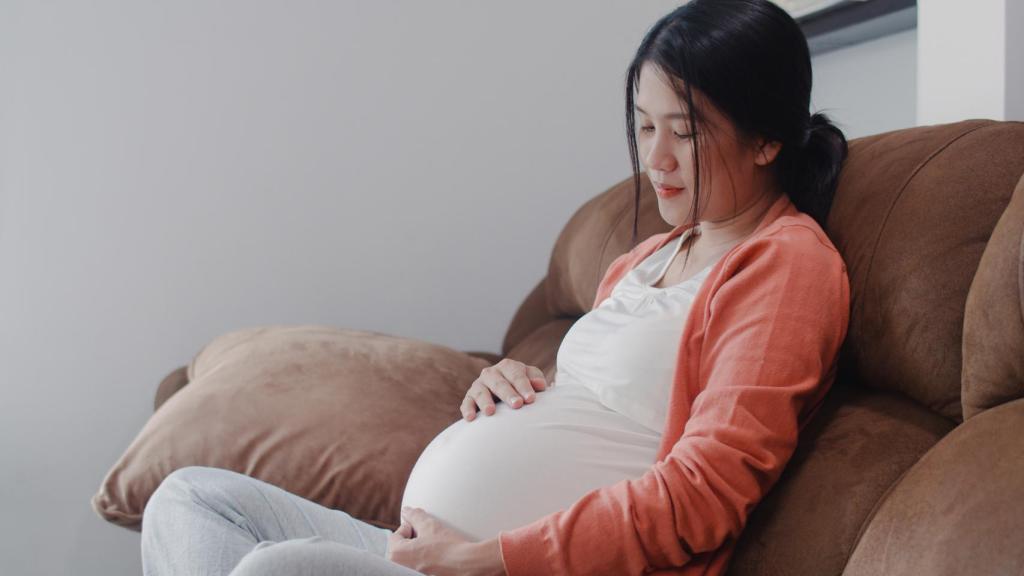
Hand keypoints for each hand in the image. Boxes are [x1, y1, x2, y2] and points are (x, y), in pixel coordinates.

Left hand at [386, 506, 505, 575]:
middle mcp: (401, 569)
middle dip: (414, 538)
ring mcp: (413, 574)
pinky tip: (440, 556)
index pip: (396, 535)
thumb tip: (406, 511)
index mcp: (397, 555)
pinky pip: (421, 565)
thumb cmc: (448, 546)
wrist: (468, 565)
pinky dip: (427, 559)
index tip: (424, 528)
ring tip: (436, 545)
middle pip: (402, 547)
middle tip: (430, 536)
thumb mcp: (429, 525)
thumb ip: (414, 516)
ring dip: (421, 548)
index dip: (411, 527)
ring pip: (412, 556)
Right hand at [461, 358, 548, 420]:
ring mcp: (478, 385)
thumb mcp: (529, 379)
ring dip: (485, 401)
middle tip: (517, 404)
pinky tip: (471, 418)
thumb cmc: (520, 387)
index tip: (530, 399)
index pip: (516, 374)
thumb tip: (540, 384)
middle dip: (508, 394)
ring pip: (481, 392)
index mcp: (507, 366)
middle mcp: (491, 373)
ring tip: (490, 412)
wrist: (502, 393)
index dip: (524, 386)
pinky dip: (467, 410)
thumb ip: (535, 379)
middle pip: (499, 383)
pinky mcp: (469, 398)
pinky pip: (466, 403)